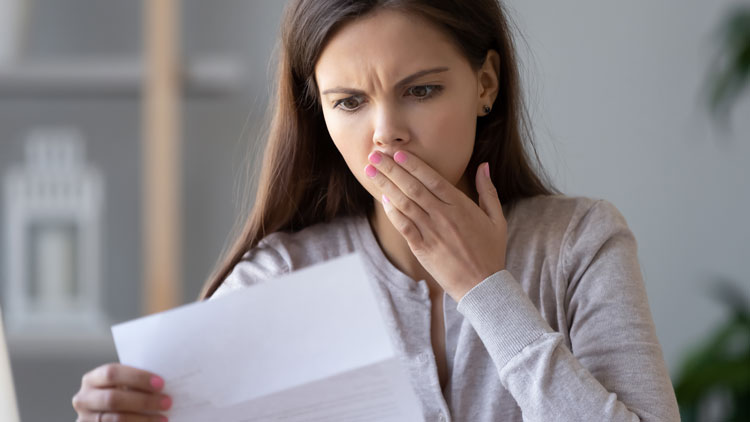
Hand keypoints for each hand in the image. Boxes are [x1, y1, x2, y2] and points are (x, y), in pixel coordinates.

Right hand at [72, 363, 170, 421]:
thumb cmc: (121, 394)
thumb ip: (135, 382)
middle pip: (113, 399)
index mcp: (92, 379)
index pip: (112, 373)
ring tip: (163, 418)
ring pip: (116, 419)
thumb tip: (166, 382)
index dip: (137, 378)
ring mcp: (86, 419)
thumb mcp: (123, 385)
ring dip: (143, 419)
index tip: (161, 383)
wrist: (108, 413)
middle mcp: (84, 399)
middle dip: (143, 401)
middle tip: (167, 402)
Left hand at [364, 150, 507, 300]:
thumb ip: (488, 191)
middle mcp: (444, 216)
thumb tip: (484, 166)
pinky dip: (392, 211)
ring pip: (404, 204)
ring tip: (371, 172)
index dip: (413, 165)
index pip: (432, 179)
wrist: (483, 286)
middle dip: (391, 169)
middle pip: (413, 187)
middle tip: (374, 156)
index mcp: (461, 206)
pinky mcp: (422, 248)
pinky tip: (382, 198)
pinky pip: (403, 226)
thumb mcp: (497, 219)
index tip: (398, 153)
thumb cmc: (491, 252)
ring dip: (385, 186)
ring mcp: (431, 232)